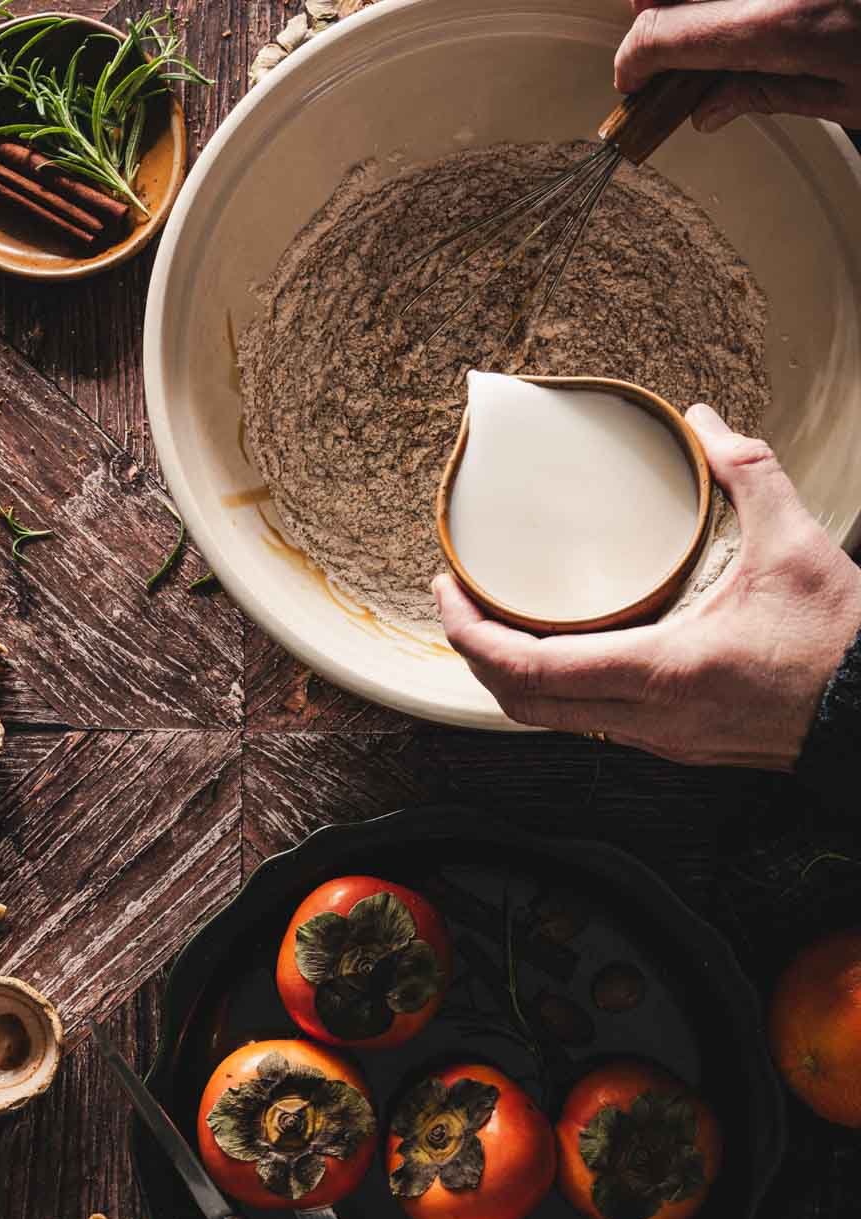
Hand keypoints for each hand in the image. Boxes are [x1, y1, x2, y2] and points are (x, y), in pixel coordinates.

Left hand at [435, 405, 860, 768]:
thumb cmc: (841, 642)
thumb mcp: (797, 544)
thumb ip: (747, 473)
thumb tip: (704, 421)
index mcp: (662, 672)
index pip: (529, 669)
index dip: (471, 634)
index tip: (450, 590)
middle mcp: (647, 720)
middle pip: (520, 704)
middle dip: (474, 654)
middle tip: (459, 598)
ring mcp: (656, 740)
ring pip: (549, 721)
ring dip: (510, 675)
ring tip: (496, 618)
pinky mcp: (670, 744)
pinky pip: (585, 723)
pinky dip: (552, 688)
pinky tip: (555, 647)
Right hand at [615, 0, 860, 132]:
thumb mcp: (844, 96)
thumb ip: (770, 94)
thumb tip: (709, 110)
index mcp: (782, 24)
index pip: (667, 33)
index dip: (634, 59)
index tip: (629, 79)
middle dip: (654, 14)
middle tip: (654, 42)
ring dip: (686, 6)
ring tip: (689, 24)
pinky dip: (721, 1)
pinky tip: (726, 11)